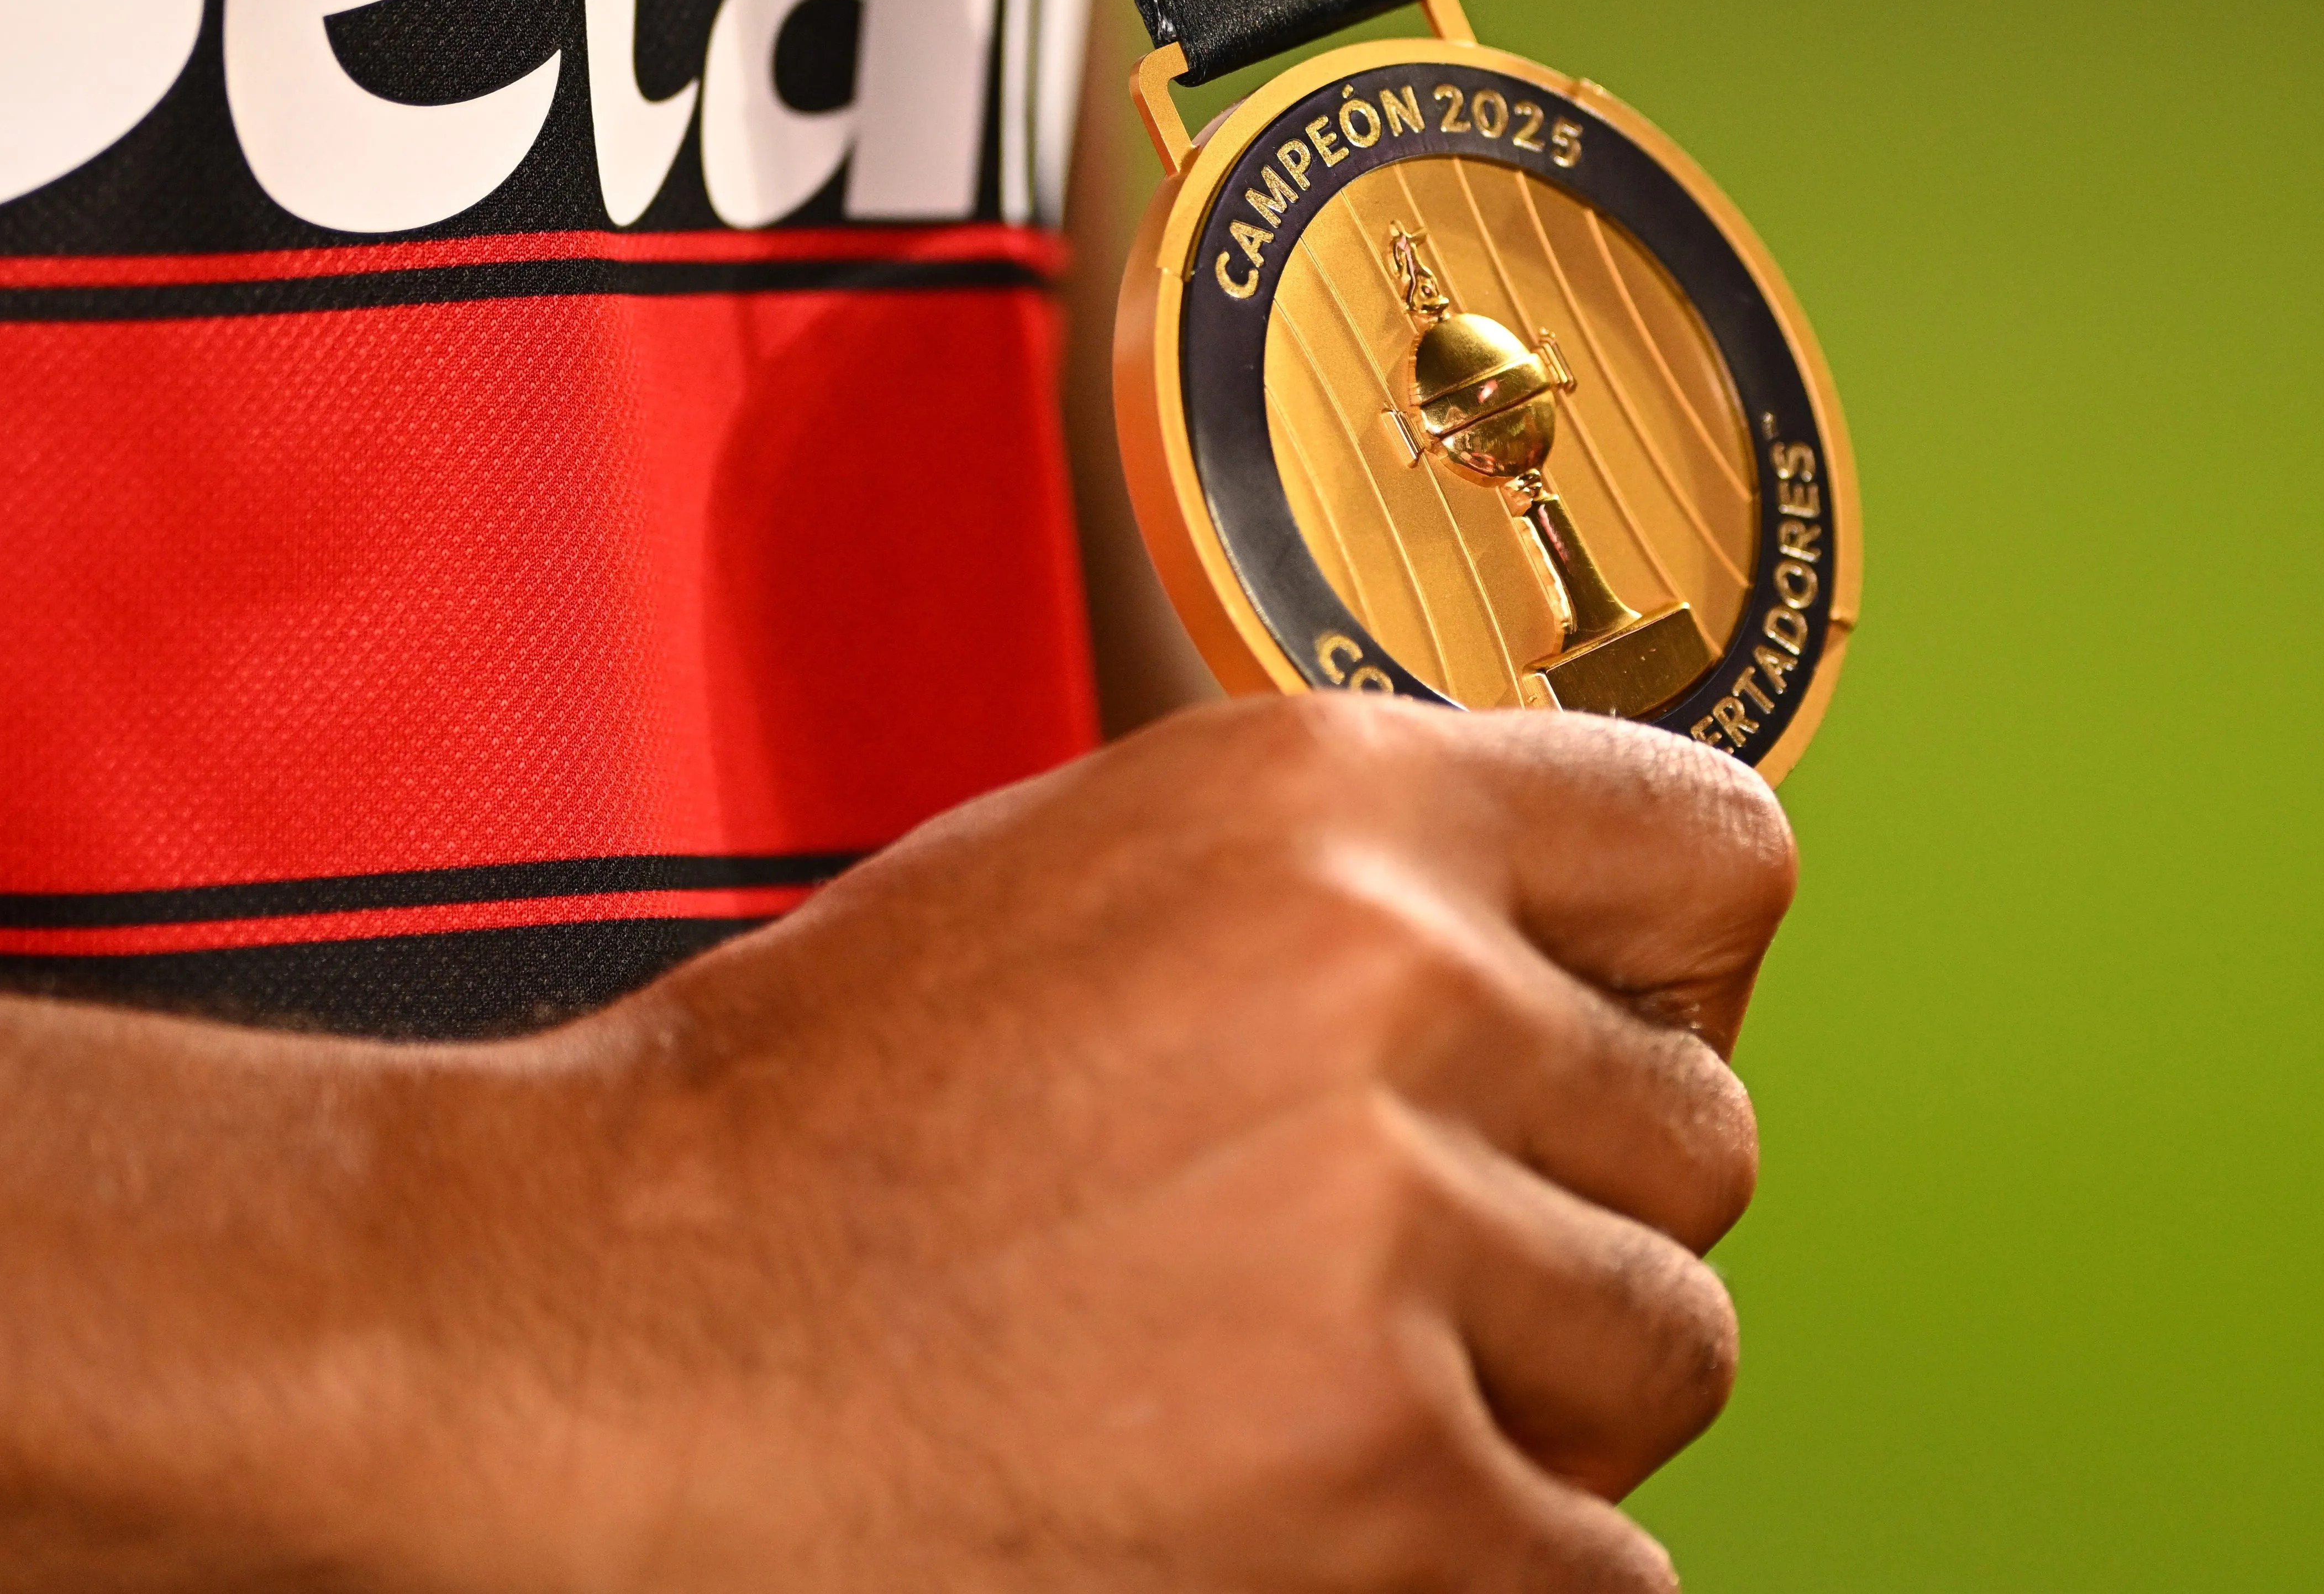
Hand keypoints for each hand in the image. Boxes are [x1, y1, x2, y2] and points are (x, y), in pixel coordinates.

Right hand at [438, 694, 1793, 1590]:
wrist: (606, 1335)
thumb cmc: (822, 1124)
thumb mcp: (1106, 879)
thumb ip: (1365, 900)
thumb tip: (1572, 973)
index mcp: (1327, 805)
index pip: (1718, 856)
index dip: (1674, 975)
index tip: (1612, 1048)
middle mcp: (1387, 989)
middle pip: (1701, 1140)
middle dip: (1575, 1217)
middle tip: (1396, 1263)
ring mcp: (1386, 1245)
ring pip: (1669, 1348)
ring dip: (1541, 1395)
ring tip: (1322, 1384)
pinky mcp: (1380, 1483)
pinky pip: (1600, 1554)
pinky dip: (1488, 1559)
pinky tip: (1312, 1505)